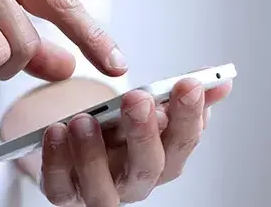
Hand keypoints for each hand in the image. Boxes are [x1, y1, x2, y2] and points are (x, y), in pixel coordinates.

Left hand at [39, 77, 232, 205]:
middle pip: (147, 168)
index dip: (189, 116)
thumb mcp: (144, 109)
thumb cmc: (113, 132)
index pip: (183, 143)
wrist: (73, 148)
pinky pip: (59, 187)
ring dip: (94, 154)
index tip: (188, 84)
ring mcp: (98, 191)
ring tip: (84, 120)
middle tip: (137, 99)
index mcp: (160, 159)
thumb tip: (218, 81)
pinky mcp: (64, 193)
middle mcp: (133, 181)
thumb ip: (176, 96)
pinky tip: (55, 132)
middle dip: (144, 133)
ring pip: (102, 189)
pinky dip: (56, 161)